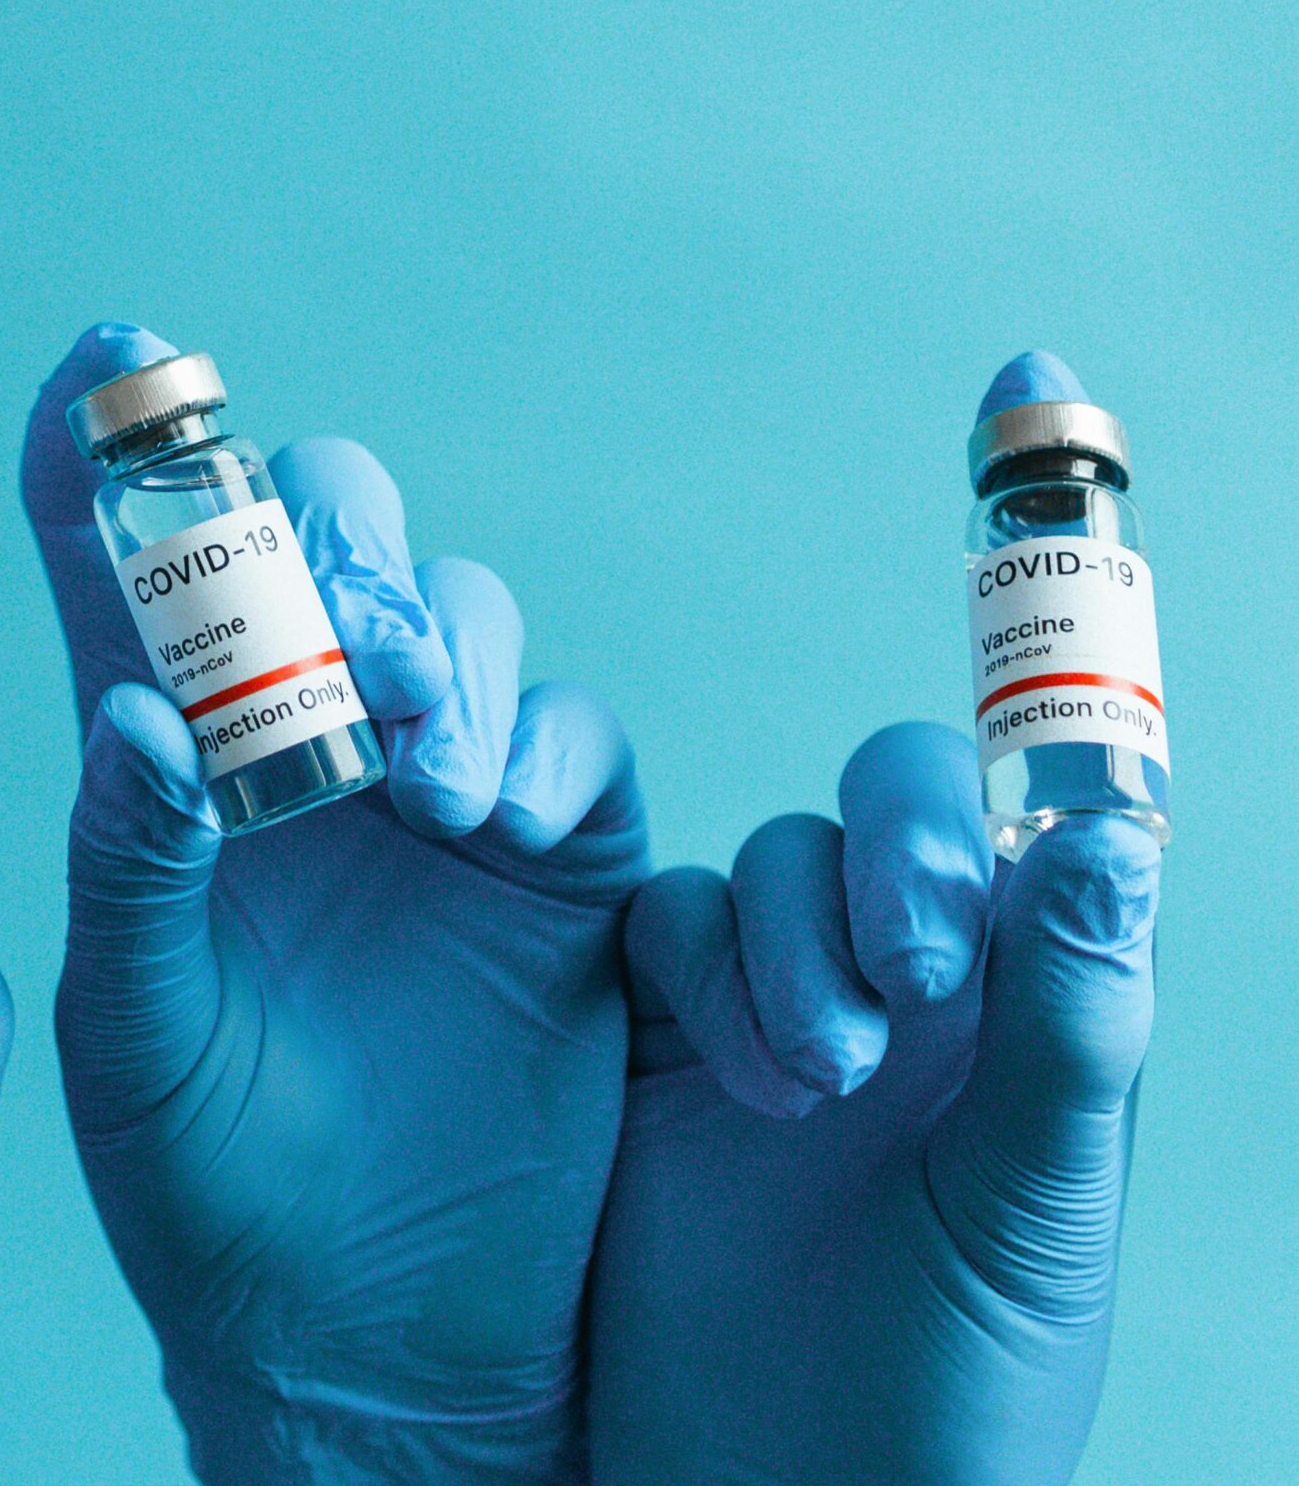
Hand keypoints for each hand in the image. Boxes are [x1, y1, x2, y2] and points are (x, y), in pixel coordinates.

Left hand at [24, 324, 649, 1482]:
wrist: (363, 1344)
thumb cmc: (204, 1196)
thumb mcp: (132, 1037)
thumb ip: (126, 868)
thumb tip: (135, 709)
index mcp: (163, 770)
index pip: (122, 569)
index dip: (110, 448)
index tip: (110, 351)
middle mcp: (300, 749)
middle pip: (320, 544)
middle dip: (333, 535)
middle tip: (338, 631)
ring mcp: (438, 795)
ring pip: (459, 617)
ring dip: (443, 649)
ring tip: (419, 769)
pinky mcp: (564, 866)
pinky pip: (581, 743)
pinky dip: (551, 749)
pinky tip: (502, 817)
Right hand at [586, 356, 1161, 1484]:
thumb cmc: (943, 1402)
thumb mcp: (1038, 1217)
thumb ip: (1074, 1020)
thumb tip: (1123, 828)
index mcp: (1031, 999)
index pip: (1050, 781)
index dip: (1049, 583)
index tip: (1030, 377)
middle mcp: (905, 979)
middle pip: (890, 802)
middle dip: (899, 857)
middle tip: (914, 975)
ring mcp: (765, 1004)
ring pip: (754, 862)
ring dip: (785, 943)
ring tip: (819, 1080)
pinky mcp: (636, 1041)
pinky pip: (646, 924)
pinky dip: (680, 956)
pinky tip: (714, 1059)